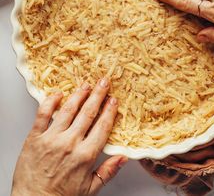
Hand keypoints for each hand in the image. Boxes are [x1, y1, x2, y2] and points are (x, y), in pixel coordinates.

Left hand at [11, 79, 127, 195]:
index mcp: (85, 155)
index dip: (109, 110)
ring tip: (86, 85)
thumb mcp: (90, 189)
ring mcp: (52, 138)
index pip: (102, 126)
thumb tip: (123, 157)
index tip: (114, 100)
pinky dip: (50, 101)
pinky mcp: (35, 137)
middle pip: (88, 113)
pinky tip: (58, 94)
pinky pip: (42, 114)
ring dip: (79, 95)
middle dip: (98, 95)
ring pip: (68, 110)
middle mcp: (70, 143)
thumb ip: (108, 171)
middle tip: (104, 82)